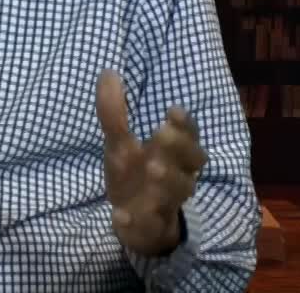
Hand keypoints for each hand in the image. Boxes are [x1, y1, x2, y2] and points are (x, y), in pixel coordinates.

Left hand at [96, 70, 206, 256]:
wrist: (135, 222)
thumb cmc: (134, 175)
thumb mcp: (119, 144)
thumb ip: (114, 112)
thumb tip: (108, 72)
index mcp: (173, 153)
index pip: (188, 134)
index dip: (184, 123)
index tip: (172, 110)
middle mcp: (178, 175)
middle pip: (192, 161)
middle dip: (179, 147)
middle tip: (162, 134)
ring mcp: (166, 203)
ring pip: (178, 192)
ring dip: (167, 179)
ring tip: (151, 168)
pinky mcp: (153, 228)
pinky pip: (149, 226)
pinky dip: (134, 220)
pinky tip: (119, 213)